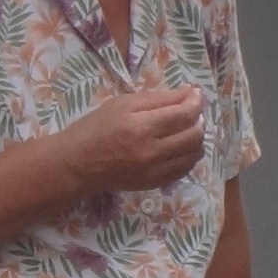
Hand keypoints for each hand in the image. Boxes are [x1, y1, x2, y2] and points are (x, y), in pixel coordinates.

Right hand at [57, 86, 205, 194]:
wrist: (78, 164)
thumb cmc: (97, 127)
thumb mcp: (123, 104)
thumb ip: (158, 99)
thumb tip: (189, 93)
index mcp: (142, 127)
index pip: (183, 115)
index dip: (195, 102)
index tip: (195, 94)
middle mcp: (152, 152)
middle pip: (194, 136)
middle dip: (199, 120)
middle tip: (192, 111)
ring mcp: (155, 171)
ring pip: (193, 155)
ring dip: (197, 139)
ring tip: (187, 128)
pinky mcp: (155, 184)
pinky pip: (184, 170)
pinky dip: (189, 156)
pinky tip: (181, 146)